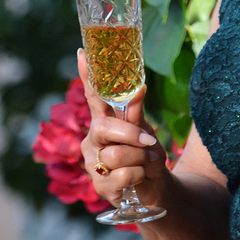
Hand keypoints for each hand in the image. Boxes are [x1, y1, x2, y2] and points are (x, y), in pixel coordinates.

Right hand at [78, 48, 169, 207]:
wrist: (157, 187)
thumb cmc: (147, 155)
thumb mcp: (145, 131)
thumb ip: (137, 113)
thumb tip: (140, 86)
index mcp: (103, 122)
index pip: (94, 96)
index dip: (88, 76)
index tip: (83, 52)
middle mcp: (92, 141)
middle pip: (103, 128)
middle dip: (130, 134)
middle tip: (149, 141)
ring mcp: (93, 164)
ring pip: (115, 154)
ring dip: (140, 159)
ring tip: (146, 163)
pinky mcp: (100, 187)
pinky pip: (122, 176)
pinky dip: (138, 176)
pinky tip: (138, 179)